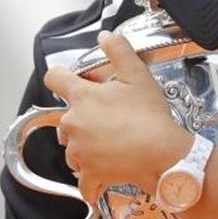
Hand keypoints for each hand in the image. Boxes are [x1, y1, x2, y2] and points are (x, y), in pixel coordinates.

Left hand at [44, 31, 191, 204]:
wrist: (162, 155)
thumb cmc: (151, 117)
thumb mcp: (139, 76)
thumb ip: (119, 52)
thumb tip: (106, 37)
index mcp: (82, 97)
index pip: (55, 78)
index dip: (60, 76)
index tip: (66, 80)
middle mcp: (74, 123)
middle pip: (66, 118)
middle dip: (83, 118)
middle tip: (108, 119)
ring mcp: (79, 150)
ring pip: (73, 148)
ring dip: (86, 147)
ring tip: (111, 145)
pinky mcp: (90, 173)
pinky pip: (84, 181)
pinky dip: (91, 181)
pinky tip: (102, 179)